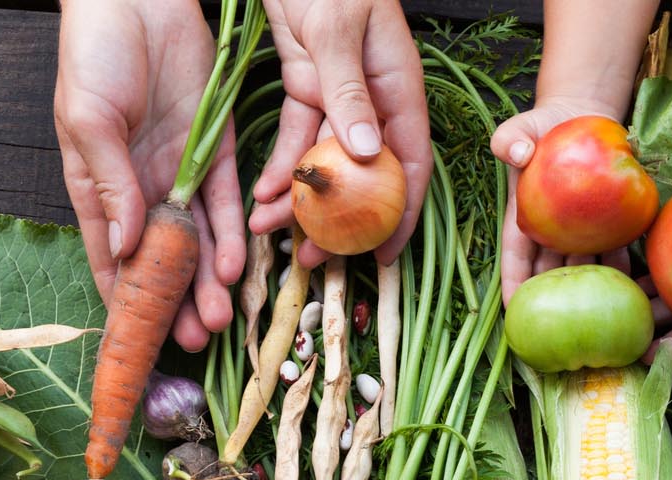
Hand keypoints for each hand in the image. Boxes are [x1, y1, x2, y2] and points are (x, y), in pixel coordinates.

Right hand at [54, 0, 244, 349]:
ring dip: (208, 281)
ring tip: (219, 319)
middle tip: (195, 339)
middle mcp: (138, 189)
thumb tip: (122, 247)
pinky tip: (237, 266)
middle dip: (175, 302)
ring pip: (197, 241)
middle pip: (160, 261)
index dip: (123, 302)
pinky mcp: (213, 149)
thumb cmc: (95, 52)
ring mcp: (177, 171)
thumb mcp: (90, 119)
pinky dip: (232, 234)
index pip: (109, 259)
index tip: (135, 342)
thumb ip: (110, 184)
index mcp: (96, 187)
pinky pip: (225, 201)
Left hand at [249, 0, 429, 265]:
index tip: (384, 254)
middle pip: (365, 176)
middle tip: (316, 260)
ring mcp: (339, 97)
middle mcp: (373, 101)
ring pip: (324, 162)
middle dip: (341, 222)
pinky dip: (279, 165)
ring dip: (299, 200)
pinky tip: (261, 192)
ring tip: (269, 232)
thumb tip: (366, 154)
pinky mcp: (307, 86)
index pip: (410, 164)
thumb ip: (349, 89)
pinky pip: (295, 136)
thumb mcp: (337, 28)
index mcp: (398, 89)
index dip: (402, 214)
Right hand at [490, 97, 634, 302]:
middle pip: (551, 273)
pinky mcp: (609, 222)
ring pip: (584, 268)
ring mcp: (582, 231)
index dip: (514, 285)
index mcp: (525, 220)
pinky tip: (631, 283)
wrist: (581, 115)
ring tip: (598, 311)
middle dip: (555, 301)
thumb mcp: (519, 129)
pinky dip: (621, 267)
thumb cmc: (542, 126)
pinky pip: (614, 248)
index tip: (514, 311)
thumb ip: (509, 140)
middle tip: (560, 325)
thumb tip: (519, 155)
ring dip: (590, 289)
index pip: (516, 258)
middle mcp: (553, 233)